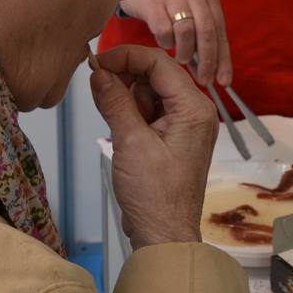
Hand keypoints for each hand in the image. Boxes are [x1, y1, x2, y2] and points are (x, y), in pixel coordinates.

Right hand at [91, 45, 218, 249]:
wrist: (164, 235)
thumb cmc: (155, 196)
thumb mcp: (130, 142)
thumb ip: (115, 102)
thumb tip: (98, 72)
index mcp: (194, 109)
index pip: (160, 63)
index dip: (126, 57)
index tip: (96, 62)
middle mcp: (195, 112)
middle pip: (156, 74)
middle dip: (125, 76)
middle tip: (97, 87)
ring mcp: (185, 125)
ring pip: (151, 91)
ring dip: (127, 95)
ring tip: (112, 118)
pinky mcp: (173, 138)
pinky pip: (151, 111)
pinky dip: (131, 111)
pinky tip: (118, 125)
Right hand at [118, 0, 231, 86]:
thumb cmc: (170, 1)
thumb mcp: (190, 11)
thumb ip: (200, 38)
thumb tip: (210, 73)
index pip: (220, 31)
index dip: (223, 59)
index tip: (224, 81)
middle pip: (207, 31)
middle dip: (208, 60)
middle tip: (204, 79)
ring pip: (186, 31)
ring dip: (185, 51)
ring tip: (181, 58)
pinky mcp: (152, 2)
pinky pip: (163, 30)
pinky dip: (166, 42)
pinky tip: (164, 42)